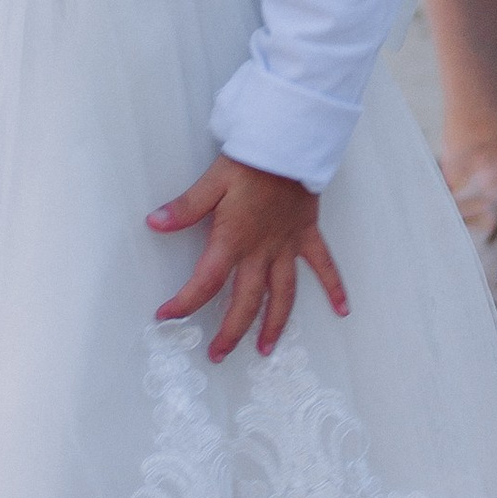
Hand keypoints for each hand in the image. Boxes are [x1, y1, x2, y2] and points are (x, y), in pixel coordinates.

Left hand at [149, 155, 348, 359]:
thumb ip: (185, 208)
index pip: (205, 283)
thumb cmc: (250, 161)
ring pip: (282, 296)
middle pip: (246, 302)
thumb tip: (154, 223)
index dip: (184, 304)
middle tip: (217, 354)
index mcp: (233, 240)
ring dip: (275, 325)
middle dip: (231, 332)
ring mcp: (287, 247)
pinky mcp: (307, 235)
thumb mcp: (211, 182)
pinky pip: (324, 267)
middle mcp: (261, 252)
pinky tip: (342, 311)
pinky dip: (334, 288)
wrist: (290, 143)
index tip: (166, 316)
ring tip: (266, 349)